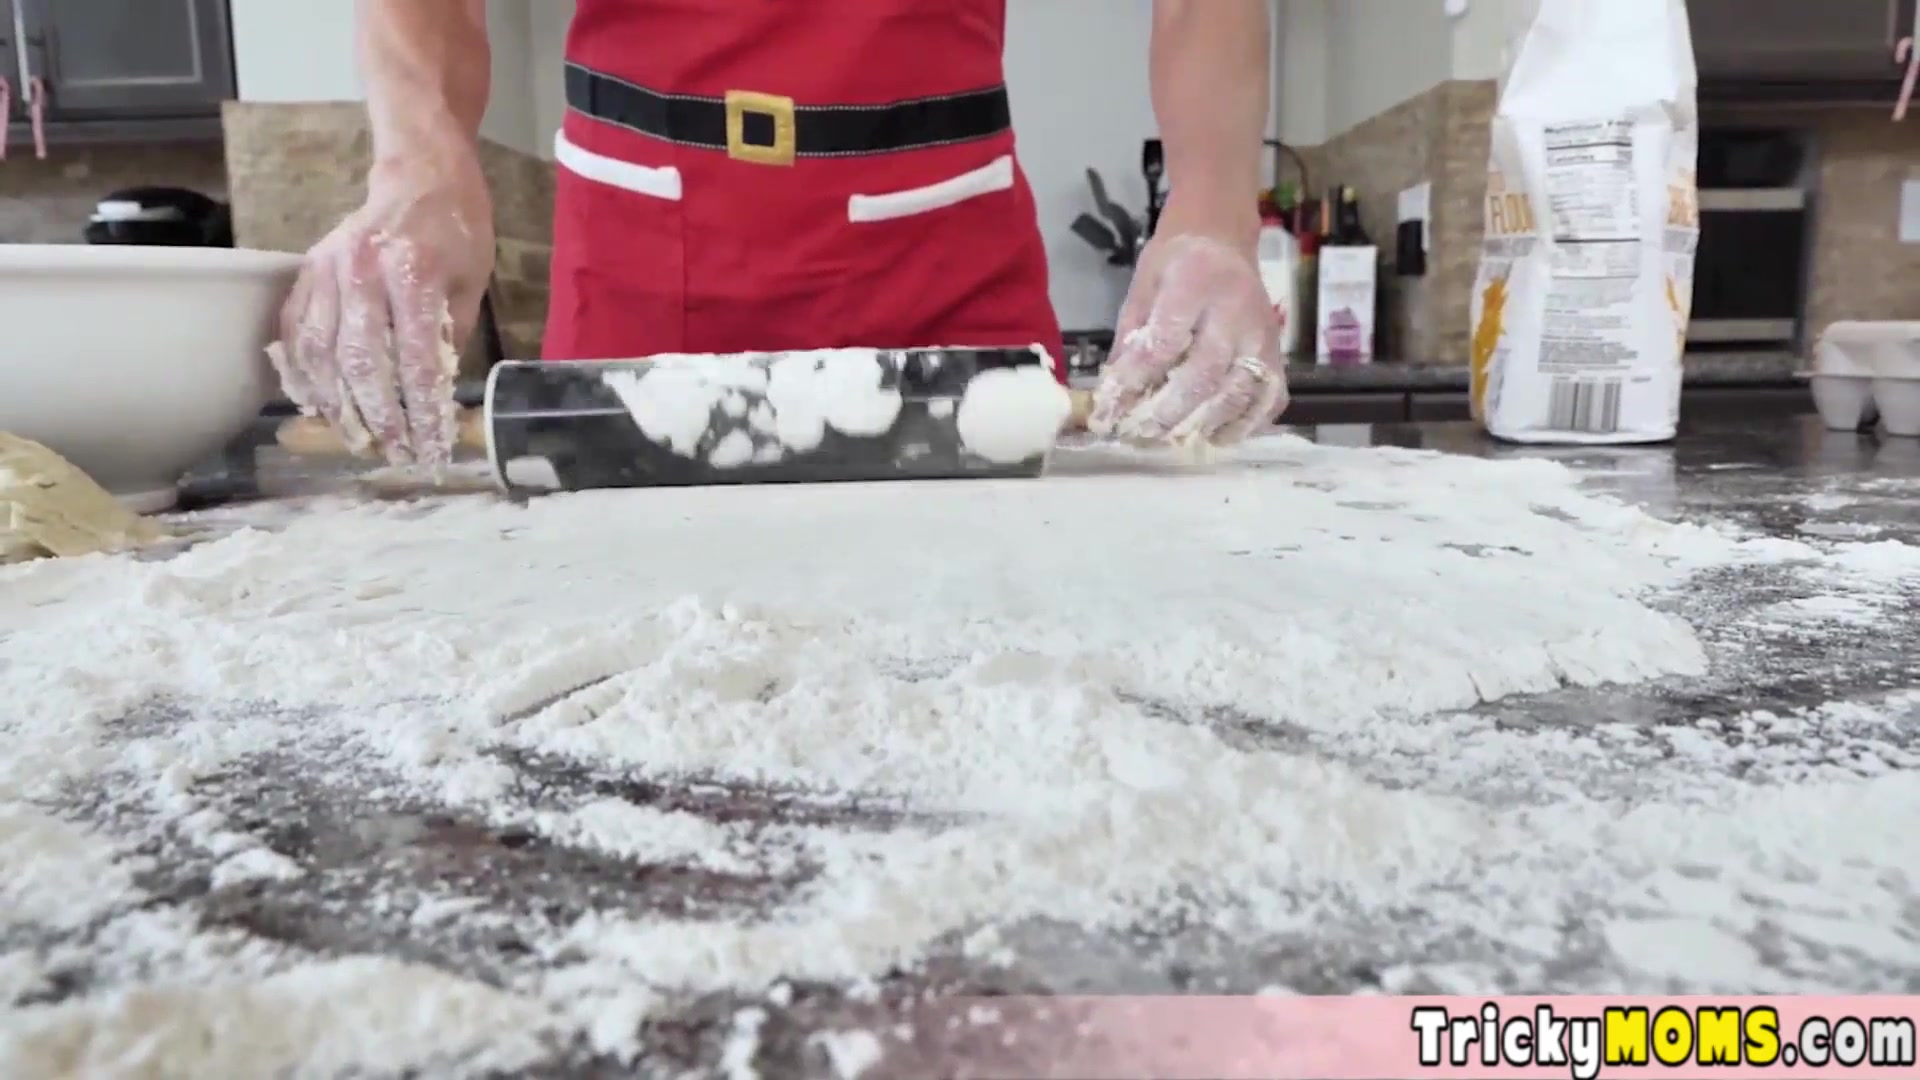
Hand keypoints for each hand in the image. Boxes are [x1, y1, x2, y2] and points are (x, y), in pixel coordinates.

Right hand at [271, 146, 493, 468]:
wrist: (419, 173)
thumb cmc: (457, 230)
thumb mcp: (472, 283)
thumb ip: (448, 337)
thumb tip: (432, 396)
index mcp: (413, 273)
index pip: (415, 360)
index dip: (421, 412)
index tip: (431, 448)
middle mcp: (362, 271)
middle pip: (362, 363)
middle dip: (378, 419)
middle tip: (393, 454)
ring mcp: (327, 270)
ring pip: (320, 353)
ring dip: (337, 406)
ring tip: (357, 440)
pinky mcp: (306, 270)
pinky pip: (293, 330)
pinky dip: (300, 372)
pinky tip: (313, 403)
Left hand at [1088, 225, 1286, 446]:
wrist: (1223, 242)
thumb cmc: (1175, 267)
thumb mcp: (1142, 290)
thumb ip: (1129, 340)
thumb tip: (1112, 396)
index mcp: (1195, 281)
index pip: (1165, 341)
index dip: (1135, 380)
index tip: (1110, 408)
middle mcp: (1236, 309)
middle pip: (1205, 372)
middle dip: (1168, 411)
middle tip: (1139, 433)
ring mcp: (1263, 335)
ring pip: (1238, 392)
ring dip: (1201, 425)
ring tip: (1169, 441)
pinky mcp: (1279, 354)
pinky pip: (1268, 400)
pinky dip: (1242, 426)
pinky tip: (1212, 437)